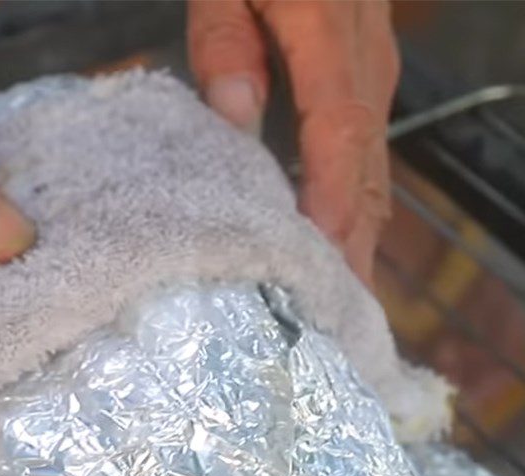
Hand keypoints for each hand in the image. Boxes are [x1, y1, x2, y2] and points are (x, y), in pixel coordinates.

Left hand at [188, 0, 398, 284]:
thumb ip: (228, 40)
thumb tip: (236, 123)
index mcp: (330, 32)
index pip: (338, 135)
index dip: (331, 204)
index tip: (319, 265)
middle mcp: (365, 58)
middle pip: (368, 165)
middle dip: (354, 244)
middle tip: (336, 316)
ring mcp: (372, 65)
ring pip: (374, 163)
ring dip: (359, 232)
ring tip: (338, 295)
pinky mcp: (364, 71)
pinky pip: (367, 148)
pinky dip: (356, 200)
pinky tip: (338, 236)